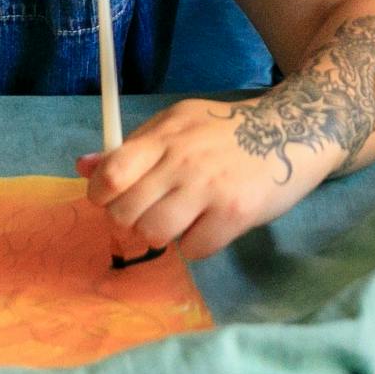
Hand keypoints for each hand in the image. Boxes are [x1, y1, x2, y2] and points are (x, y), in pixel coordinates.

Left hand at [76, 97, 314, 262]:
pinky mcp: (235, 213)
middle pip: (126, 213)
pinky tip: (209, 226)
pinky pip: (194, 249)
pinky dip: (196, 245)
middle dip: (130, 221)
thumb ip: (131, 148)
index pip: (112, 174)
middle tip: (149, 213)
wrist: (291, 131)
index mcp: (164, 136)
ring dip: (161, 235)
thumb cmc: (225, 131)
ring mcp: (209, 188)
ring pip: (155, 234)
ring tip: (179, 221)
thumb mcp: (176, 124)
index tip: (112, 199)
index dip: (100, 195)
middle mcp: (182, 162)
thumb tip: (83, 167)